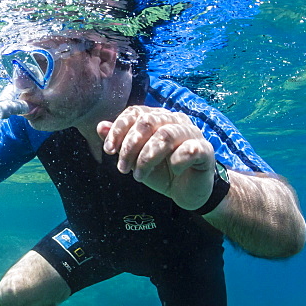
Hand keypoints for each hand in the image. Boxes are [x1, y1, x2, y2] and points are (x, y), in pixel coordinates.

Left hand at [97, 106, 215, 210]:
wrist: (187, 192)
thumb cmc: (161, 171)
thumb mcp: (135, 158)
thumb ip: (119, 142)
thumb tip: (100, 126)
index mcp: (157, 118)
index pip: (135, 113)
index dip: (118, 130)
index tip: (108, 150)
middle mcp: (175, 121)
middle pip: (148, 122)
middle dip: (130, 146)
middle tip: (122, 168)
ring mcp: (192, 134)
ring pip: (166, 135)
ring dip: (147, 157)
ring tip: (138, 176)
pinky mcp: (205, 151)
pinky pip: (190, 149)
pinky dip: (177, 161)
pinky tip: (173, 171)